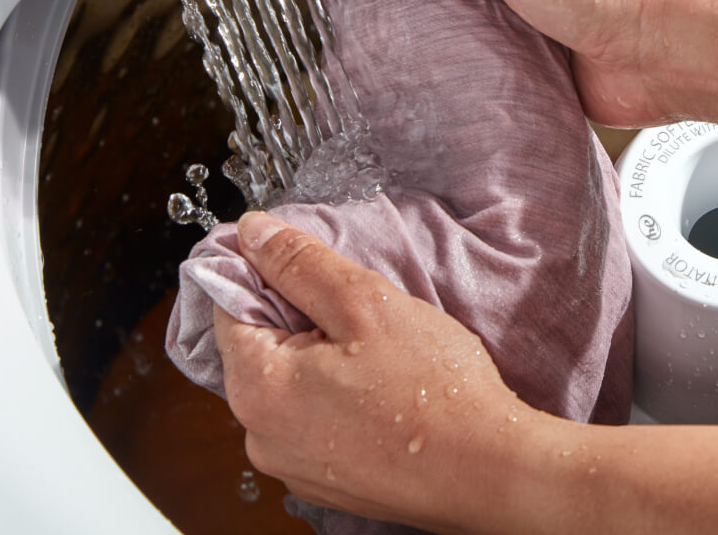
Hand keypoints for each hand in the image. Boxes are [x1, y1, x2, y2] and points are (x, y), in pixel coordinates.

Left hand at [213, 212, 550, 531]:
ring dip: (324, 361)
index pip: (229, 305)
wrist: (488, 471)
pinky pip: (315, 423)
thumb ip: (301, 263)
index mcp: (258, 387)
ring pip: (291, 386)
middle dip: (303, 320)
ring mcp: (292, 466)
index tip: (312, 267)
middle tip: (362, 315)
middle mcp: (261, 436)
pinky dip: (340, 401)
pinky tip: (384, 394)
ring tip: (382, 358)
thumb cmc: (435, 393)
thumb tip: (254, 233)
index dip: (267, 272)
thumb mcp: (366, 303)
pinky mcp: (326, 483)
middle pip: (260, 348)